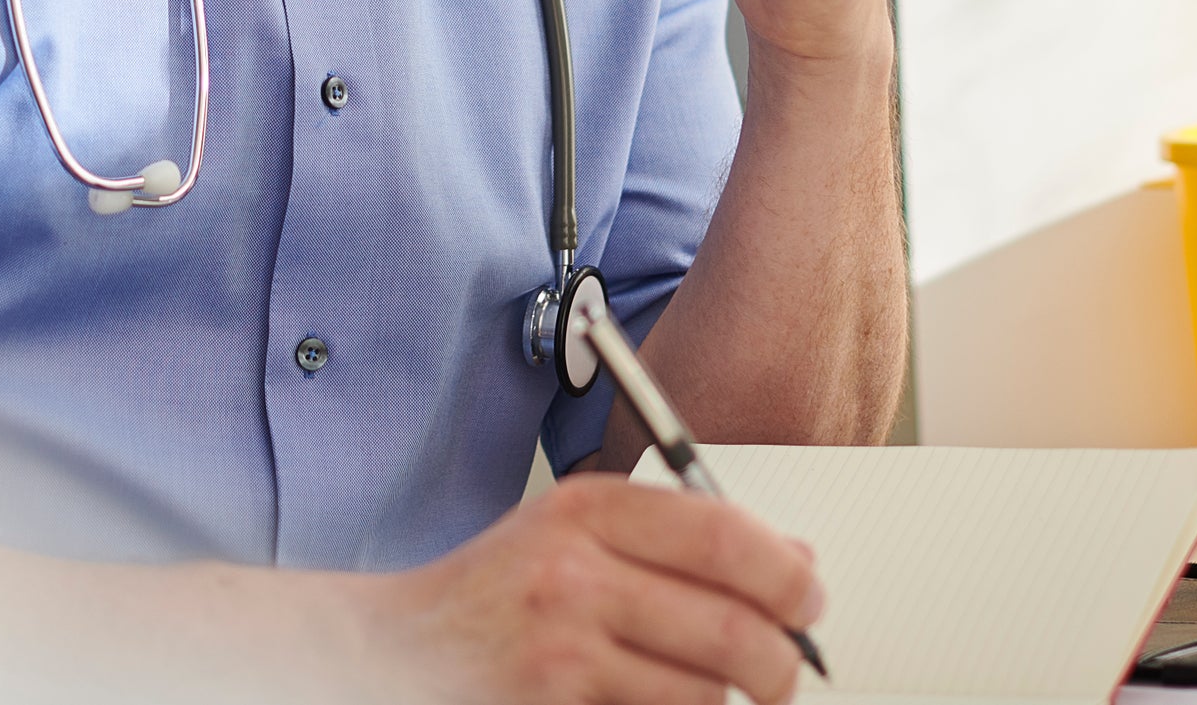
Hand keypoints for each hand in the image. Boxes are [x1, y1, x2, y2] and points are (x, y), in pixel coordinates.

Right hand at [357, 473, 824, 704]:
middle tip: (784, 673)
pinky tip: (637, 701)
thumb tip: (795, 563)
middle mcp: (572, 574)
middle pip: (735, 630)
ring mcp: (561, 654)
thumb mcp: (572, 536)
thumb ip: (677, 539)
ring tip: (682, 687)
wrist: (389, 655)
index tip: (806, 600)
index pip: (726, 536)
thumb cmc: (492, 597)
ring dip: (713, 702)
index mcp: (583, 511)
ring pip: (704, 695)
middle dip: (780, 664)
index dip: (788, 577)